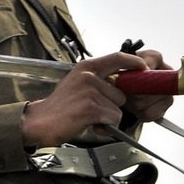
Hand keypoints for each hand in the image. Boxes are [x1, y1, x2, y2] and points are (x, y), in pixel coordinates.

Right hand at [21, 51, 163, 146]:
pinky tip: (89, 124)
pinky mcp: (91, 108)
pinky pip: (113, 119)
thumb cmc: (60, 106)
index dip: (134, 62)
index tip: (143, 68)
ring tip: (88, 117)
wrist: (40, 121)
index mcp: (86, 67)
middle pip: (121, 93)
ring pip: (118, 108)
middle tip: (93, 110)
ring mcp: (90, 92)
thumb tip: (121, 84)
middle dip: (112, 105)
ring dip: (108, 117)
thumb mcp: (78, 83)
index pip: (117, 57)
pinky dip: (105, 126)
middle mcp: (89, 76)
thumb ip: (98, 80)